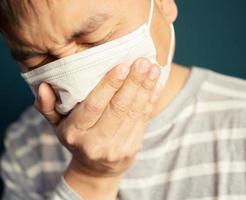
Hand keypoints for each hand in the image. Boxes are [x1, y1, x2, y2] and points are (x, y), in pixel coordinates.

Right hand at [35, 58, 162, 198]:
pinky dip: (151, 100)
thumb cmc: (76, 139)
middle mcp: (95, 142)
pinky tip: (157, 84)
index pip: (93, 106)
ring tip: (154, 68)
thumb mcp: (57, 124)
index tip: (122, 66)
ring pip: (134, 113)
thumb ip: (48, 106)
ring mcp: (116, 148)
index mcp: (74, 133)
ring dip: (145, 88)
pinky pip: (144, 121)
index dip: (109, 86)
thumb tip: (43, 86)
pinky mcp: (131, 149)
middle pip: (118, 108)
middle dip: (133, 83)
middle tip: (143, 62)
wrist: (95, 169)